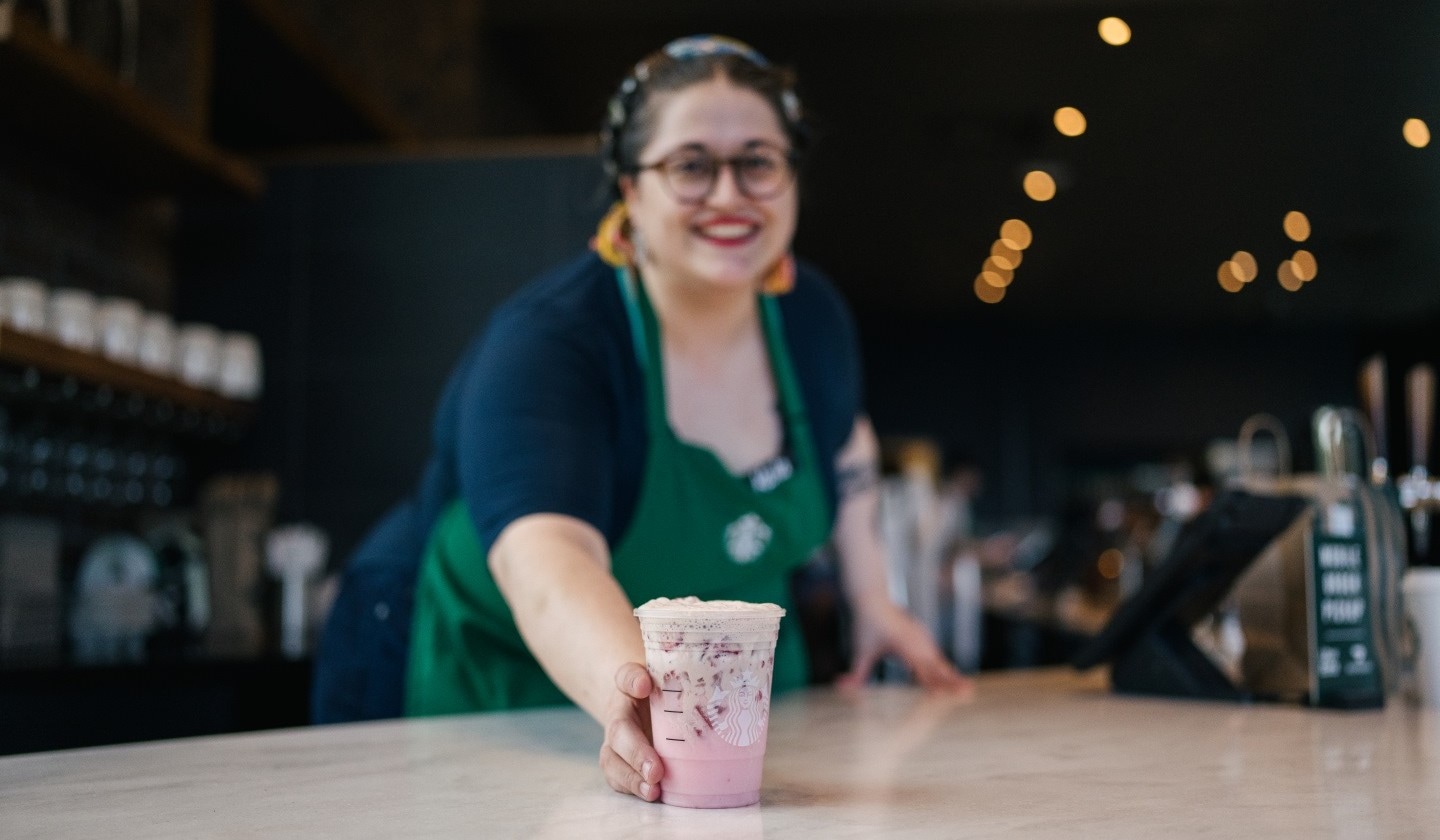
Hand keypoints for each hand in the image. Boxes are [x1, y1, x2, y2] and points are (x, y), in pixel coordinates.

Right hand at [599, 662, 663, 801]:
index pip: (626, 678)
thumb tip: (644, 683)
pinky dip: (633, 789)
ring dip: (632, 779)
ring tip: (652, 791)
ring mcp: (616, 744)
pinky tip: (651, 796)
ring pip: (613, 762)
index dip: (633, 681)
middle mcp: (618, 716)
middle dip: (636, 754)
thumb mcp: (661, 676)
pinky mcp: (621, 765)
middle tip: (656, 770)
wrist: (641, 707)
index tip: (644, 685)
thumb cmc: (657, 693)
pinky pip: (620, 779)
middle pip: (619, 733)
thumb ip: (650, 676)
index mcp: (628, 688)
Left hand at [836, 599, 972, 693]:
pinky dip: (946, 668)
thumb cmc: (866, 625)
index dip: (931, 679)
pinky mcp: (923, 637)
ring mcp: (922, 637)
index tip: (940, 692)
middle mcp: (915, 640)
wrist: (873, 599)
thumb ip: (856, 673)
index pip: (919, 665)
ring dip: (952, 674)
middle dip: (950, 679)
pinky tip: (955, 680)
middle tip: (967, 693)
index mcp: (901, 643)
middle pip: (936, 664)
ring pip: (939, 659)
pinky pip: (937, 655)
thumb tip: (839, 687)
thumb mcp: (860, 650)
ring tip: (966, 691)